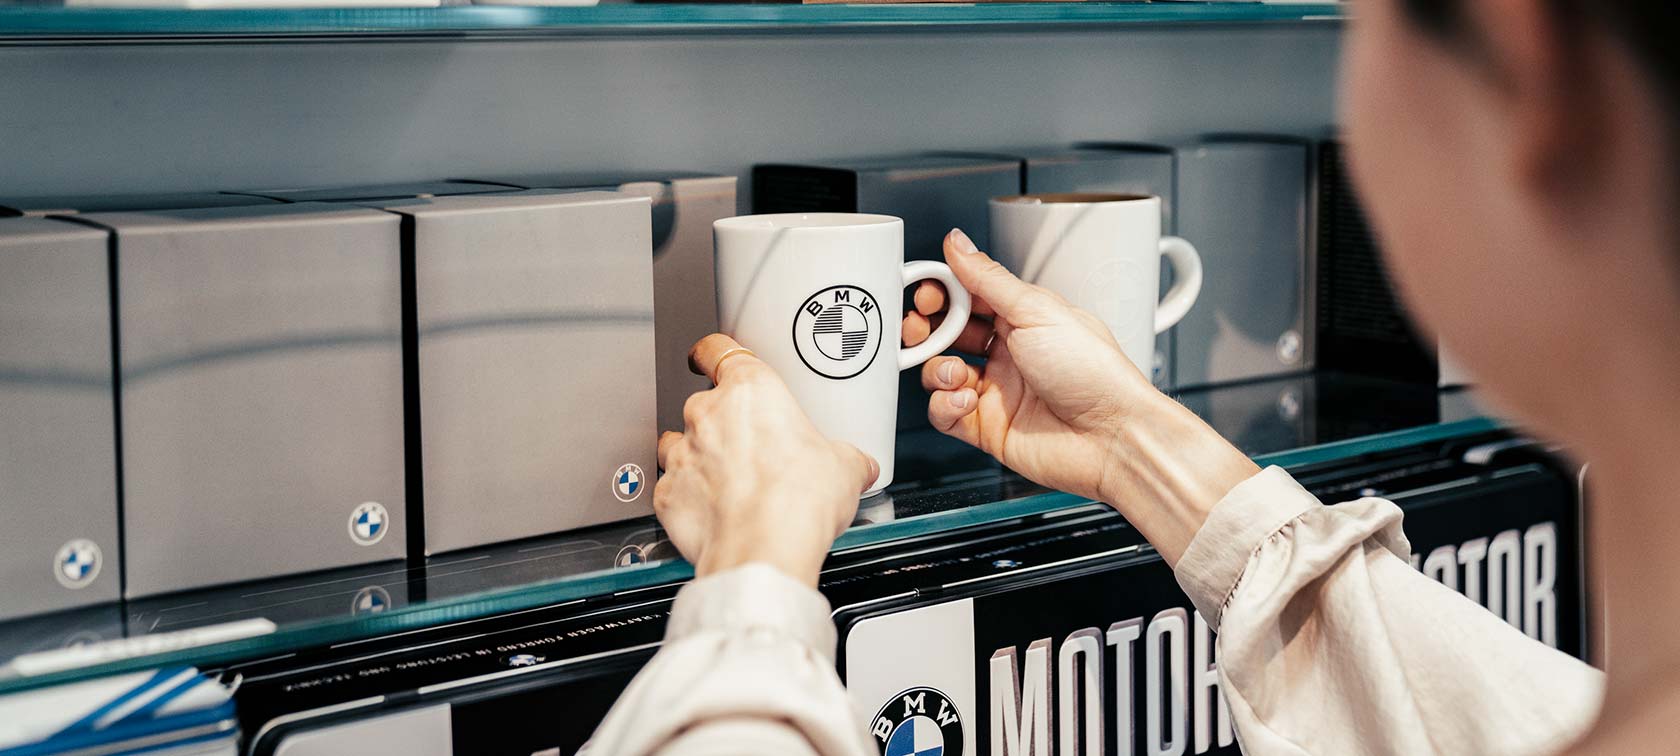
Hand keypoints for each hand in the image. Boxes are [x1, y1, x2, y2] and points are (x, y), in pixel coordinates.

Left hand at [654, 334, 879, 585]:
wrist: (764, 549)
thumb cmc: (799, 499)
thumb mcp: (845, 467)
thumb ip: (847, 458)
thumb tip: (859, 466)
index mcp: (751, 390)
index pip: (717, 350)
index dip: (712, 353)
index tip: (711, 358)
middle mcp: (708, 414)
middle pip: (703, 404)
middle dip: (723, 424)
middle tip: (753, 450)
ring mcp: (682, 453)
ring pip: (679, 443)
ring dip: (699, 457)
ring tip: (729, 484)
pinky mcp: (666, 494)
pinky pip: (672, 488)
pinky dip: (687, 498)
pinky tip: (712, 513)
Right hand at [903, 229, 1257, 564]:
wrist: (1111, 437)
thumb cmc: (1093, 372)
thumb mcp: (1037, 311)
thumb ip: (988, 278)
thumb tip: (959, 243)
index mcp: (1024, 318)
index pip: (969, 295)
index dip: (943, 290)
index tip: (926, 288)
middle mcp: (1009, 352)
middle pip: (948, 333)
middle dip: (927, 328)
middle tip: (920, 327)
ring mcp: (997, 391)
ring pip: (941, 373)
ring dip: (937, 368)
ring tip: (956, 372)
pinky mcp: (987, 428)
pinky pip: (946, 413)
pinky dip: (945, 405)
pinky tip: (965, 399)